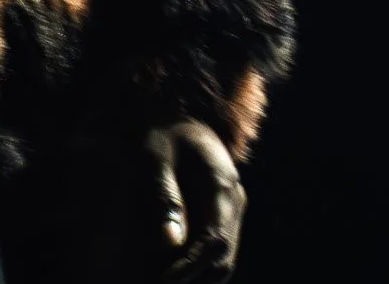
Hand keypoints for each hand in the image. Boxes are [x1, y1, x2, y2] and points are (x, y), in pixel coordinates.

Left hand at [59, 120, 245, 281]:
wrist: (180, 121)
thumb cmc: (162, 137)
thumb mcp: (154, 157)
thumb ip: (163, 196)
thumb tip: (170, 243)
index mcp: (221, 184)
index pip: (214, 240)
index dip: (190, 266)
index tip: (164, 281)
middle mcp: (234, 202)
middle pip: (223, 259)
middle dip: (193, 278)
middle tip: (157, 283)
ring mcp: (232, 213)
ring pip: (222, 263)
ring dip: (195, 277)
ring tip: (159, 279)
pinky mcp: (222, 220)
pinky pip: (214, 254)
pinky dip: (195, 269)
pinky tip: (168, 273)